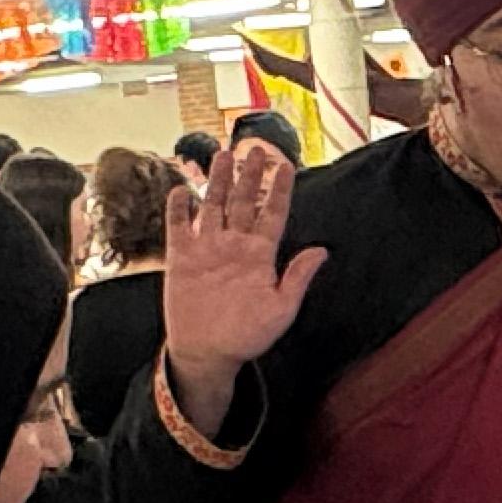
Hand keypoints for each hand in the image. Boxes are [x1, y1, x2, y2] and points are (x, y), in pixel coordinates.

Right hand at [160, 137, 325, 408]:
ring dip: (218, 181)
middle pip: (244, 201)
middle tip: (256, 149)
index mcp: (260, 255)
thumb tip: (322, 251)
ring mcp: (207, 248)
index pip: (273, 214)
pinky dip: (179, 207)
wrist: (207, 353)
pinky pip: (179, 225)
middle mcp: (234, 245)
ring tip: (223, 154)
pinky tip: (183, 190)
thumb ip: (297, 278)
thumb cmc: (246, 336)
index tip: (287, 166)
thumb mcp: (281, 310)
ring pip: (214, 205)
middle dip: (250, 175)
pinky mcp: (181, 257)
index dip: (280, 190)